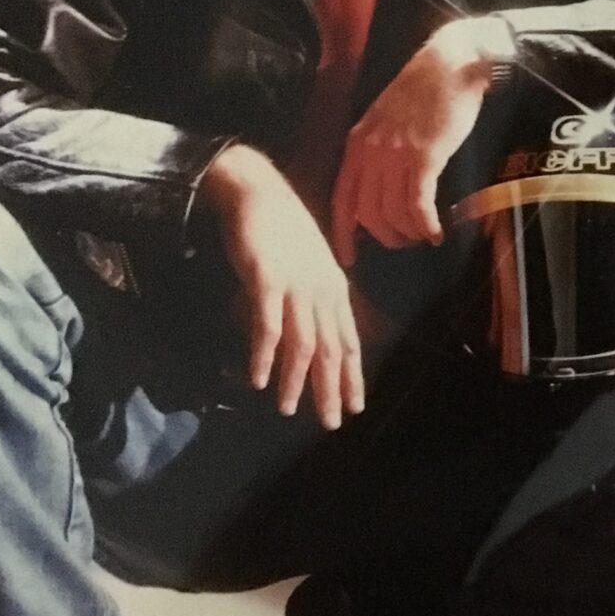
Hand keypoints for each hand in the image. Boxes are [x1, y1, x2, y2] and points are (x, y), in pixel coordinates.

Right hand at [200, 143, 364, 428]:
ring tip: (288, 409)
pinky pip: (267, 325)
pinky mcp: (266, 280)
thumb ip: (310, 301)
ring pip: (302, 343)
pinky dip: (264, 355)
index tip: (355, 406)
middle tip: (332, 423)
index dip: (352, 376)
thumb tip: (307, 336)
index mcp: (334, 289)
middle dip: (332, 389)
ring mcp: (295, 286)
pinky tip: (258, 379)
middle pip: (331, 349)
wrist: (259, 192)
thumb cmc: (281, 232)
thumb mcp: (307, 268)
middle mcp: (321, 291)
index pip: (349, 341)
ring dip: (296, 380)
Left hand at [327, 15, 507, 259]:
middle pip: (367, 214)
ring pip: (392, 214)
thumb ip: (377, 150)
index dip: (343, 234)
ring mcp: (395, 154)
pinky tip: (437, 233)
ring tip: (423, 235)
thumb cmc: (424, 91)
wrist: (451, 64)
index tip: (349, 258)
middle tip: (405, 242)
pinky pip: (417, 205)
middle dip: (386, 237)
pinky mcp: (424, 156)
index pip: (341, 199)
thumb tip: (379, 188)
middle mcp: (370, 151)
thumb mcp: (385, 119)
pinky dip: (425, 225)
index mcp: (357, 143)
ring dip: (409, 233)